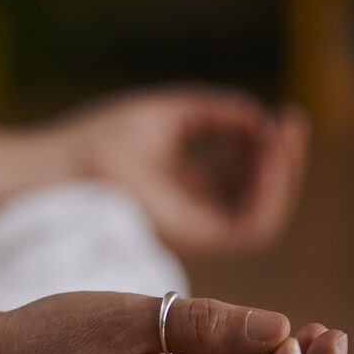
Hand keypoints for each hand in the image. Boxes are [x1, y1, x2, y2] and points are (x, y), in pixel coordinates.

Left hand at [43, 87, 309, 254]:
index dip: (266, 144)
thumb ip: (216, 113)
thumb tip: (260, 117)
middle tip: (290, 122)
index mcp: (183, 183)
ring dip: (281, 177)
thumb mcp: (169, 114)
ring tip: (281, 137)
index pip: (241, 171)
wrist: (64, 166)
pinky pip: (249, 229)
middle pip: (256, 193)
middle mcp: (191, 210)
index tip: (280, 113)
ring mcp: (192, 228)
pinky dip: (268, 197)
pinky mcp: (191, 241)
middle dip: (282, 158)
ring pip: (260, 215)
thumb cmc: (99, 139)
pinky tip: (270, 159)